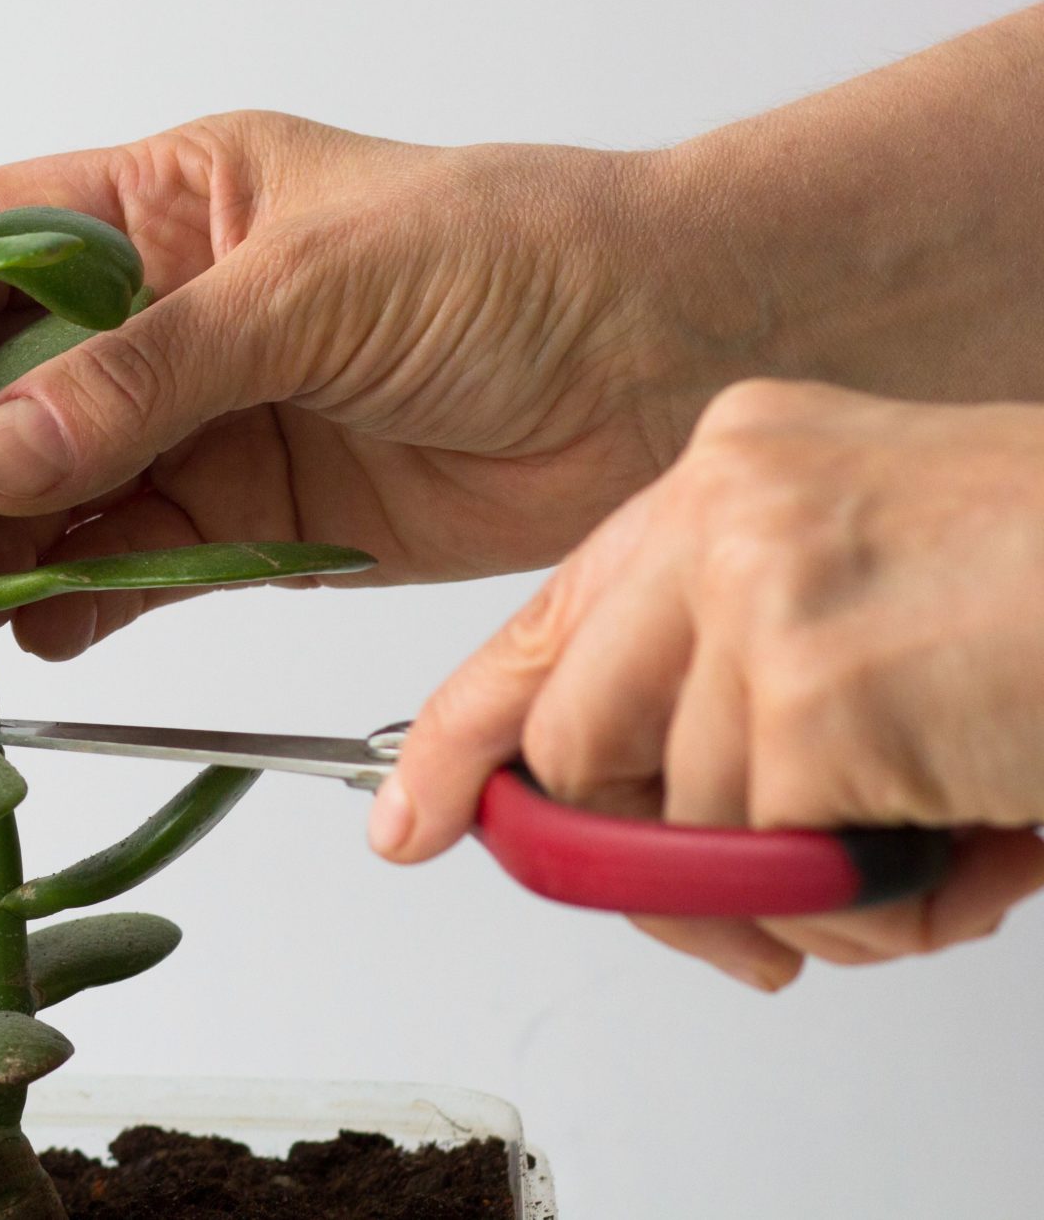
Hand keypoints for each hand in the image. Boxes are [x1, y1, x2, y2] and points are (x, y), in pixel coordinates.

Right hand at [0, 112, 714, 655]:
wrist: (672, 361)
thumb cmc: (512, 258)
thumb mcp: (308, 291)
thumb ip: (146, 376)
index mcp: (168, 204)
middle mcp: (169, 311)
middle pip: (5, 383)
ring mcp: (209, 420)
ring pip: (59, 483)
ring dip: (6, 534)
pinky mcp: (254, 519)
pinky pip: (135, 561)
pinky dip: (79, 598)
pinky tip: (40, 622)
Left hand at [373, 378, 1043, 988]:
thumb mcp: (884, 604)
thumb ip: (758, 687)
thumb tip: (665, 846)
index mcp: (737, 469)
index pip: (553, 617)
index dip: (473, 734)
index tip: (418, 817)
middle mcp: (727, 503)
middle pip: (577, 738)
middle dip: (651, 864)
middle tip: (759, 924)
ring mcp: (758, 586)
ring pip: (690, 822)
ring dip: (814, 887)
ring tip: (944, 842)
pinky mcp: (812, 685)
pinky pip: (783, 862)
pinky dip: (880, 898)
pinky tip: (975, 840)